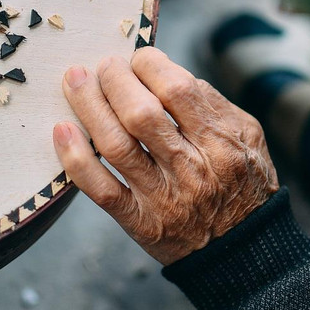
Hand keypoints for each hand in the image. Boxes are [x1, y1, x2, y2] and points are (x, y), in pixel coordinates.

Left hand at [53, 47, 278, 265]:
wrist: (244, 251)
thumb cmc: (244, 180)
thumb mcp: (247, 135)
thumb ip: (212, 102)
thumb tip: (163, 72)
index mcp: (220, 140)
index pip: (176, 89)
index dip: (149, 64)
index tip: (138, 57)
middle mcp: (191, 168)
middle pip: (140, 113)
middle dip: (114, 80)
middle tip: (104, 65)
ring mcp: (162, 197)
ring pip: (115, 145)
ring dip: (88, 107)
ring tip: (75, 81)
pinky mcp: (140, 222)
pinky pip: (101, 189)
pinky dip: (76, 159)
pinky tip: (62, 130)